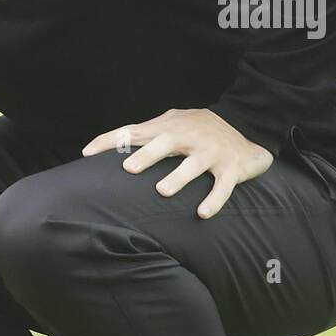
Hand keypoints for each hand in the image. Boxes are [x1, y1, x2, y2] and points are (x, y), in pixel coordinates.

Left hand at [82, 107, 274, 218]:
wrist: (248, 123)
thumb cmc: (200, 128)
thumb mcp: (173, 122)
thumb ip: (147, 131)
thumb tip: (114, 140)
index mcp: (169, 128)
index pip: (134, 131)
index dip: (110, 140)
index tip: (87, 153)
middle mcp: (189, 138)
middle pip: (165, 143)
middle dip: (147, 155)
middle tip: (129, 168)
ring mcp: (210, 153)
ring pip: (194, 165)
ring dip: (178, 177)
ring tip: (163, 191)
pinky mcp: (231, 168)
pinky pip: (222, 186)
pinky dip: (214, 199)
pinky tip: (202, 213)